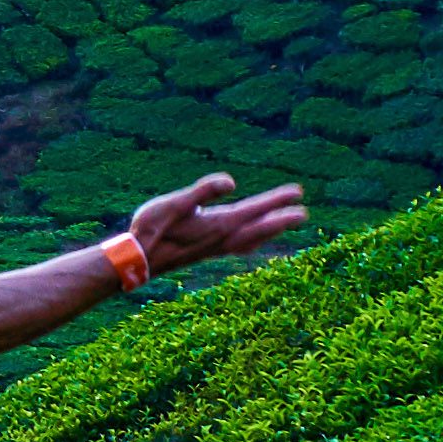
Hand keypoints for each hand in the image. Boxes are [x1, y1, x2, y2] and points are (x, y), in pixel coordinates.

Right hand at [129, 174, 309, 272]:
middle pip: (260, 228)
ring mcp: (216, 247)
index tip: (298, 193)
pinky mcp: (207, 251)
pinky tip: (251, 240)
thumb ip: (202, 191)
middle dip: (282, 219)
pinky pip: (240, 245)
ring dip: (270, 230)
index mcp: (219, 224)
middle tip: (304, 213)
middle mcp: (222, 238)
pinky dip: (254, 240)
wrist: (139, 260)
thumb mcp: (174, 204)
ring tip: (285, 224)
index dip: (276, 201)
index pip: (254, 210)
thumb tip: (231, 182)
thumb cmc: (151, 229)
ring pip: (252, 238)